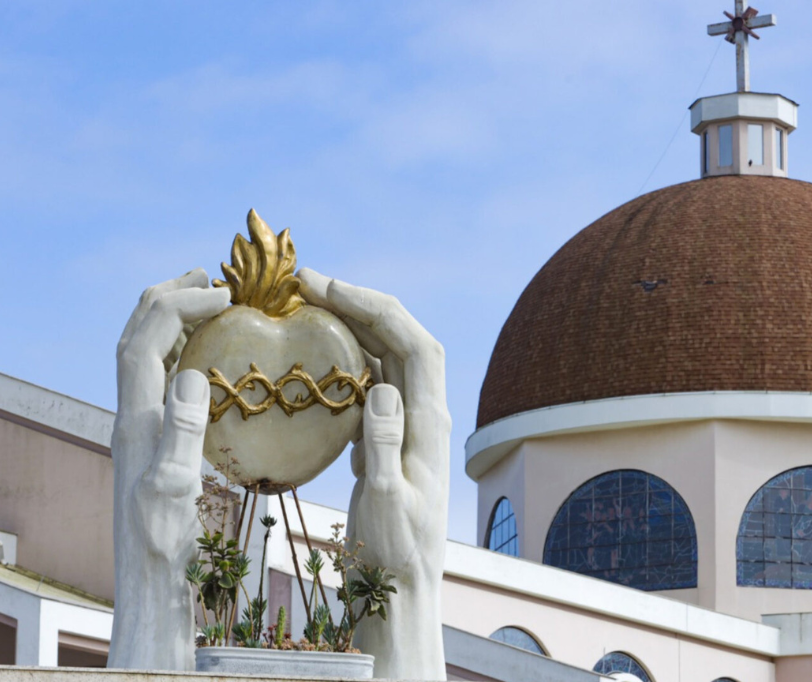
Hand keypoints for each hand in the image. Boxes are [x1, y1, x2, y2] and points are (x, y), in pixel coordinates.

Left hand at [109, 269, 229, 669]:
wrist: (152, 579)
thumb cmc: (167, 543)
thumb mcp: (175, 489)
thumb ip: (182, 431)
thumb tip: (193, 374)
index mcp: (135, 421)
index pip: (145, 342)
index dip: (178, 306)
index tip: (224, 295)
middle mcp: (132, 416)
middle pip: (136, 336)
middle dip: (170, 297)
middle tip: (211, 278)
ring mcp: (141, 426)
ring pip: (146, 353)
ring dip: (173, 318)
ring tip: (210, 302)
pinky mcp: (155, 439)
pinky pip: (162, 376)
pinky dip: (183, 348)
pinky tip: (210, 355)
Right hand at [297, 268, 449, 678]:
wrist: (403, 585)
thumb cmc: (395, 553)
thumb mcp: (385, 504)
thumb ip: (382, 446)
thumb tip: (379, 387)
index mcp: (428, 424)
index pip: (413, 344)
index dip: (375, 306)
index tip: (325, 287)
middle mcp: (425, 414)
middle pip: (402, 338)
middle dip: (361, 302)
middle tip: (308, 283)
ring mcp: (409, 422)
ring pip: (388, 355)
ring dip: (355, 323)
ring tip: (309, 304)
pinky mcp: (391, 435)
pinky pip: (374, 379)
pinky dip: (349, 355)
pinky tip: (319, 351)